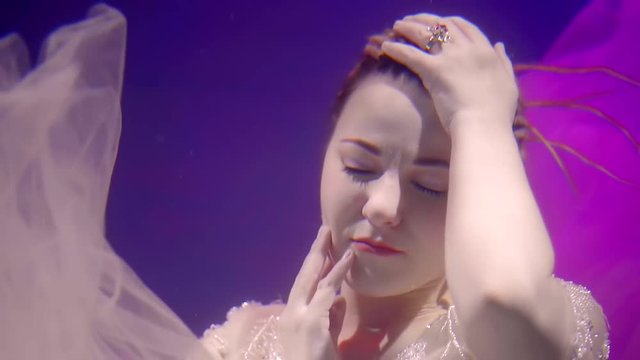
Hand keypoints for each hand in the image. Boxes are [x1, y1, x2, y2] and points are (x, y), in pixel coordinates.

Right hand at [278, 226, 354, 359]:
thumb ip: (331, 320)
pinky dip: (338, 273)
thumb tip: (340, 300)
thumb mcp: (325, 340)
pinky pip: (327, 292)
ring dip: (326, 255)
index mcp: (293, 318)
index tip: (323, 249)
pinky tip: (347, 259)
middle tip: (324, 231)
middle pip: (304, 276)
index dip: (313, 266)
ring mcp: (299, 318)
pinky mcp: (311, 323)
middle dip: (315, 252)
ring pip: (314, 279)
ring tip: (331, 236)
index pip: (303, 286)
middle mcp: (292, 314)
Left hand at [381, 14, 518, 131]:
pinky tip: (386, 47)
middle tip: (411, 20)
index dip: (449, 22)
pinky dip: (397, 49)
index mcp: (485, 51)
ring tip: (396, 26)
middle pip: (443, 25)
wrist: (483, 126)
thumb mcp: (508, 83)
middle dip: (426, 19)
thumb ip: (503, 62)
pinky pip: (411, 54)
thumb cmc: (497, 112)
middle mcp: (468, 49)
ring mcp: (450, 58)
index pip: (465, 27)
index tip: (438, 23)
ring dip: (409, 27)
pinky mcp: (434, 70)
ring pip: (426, 33)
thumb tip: (499, 45)